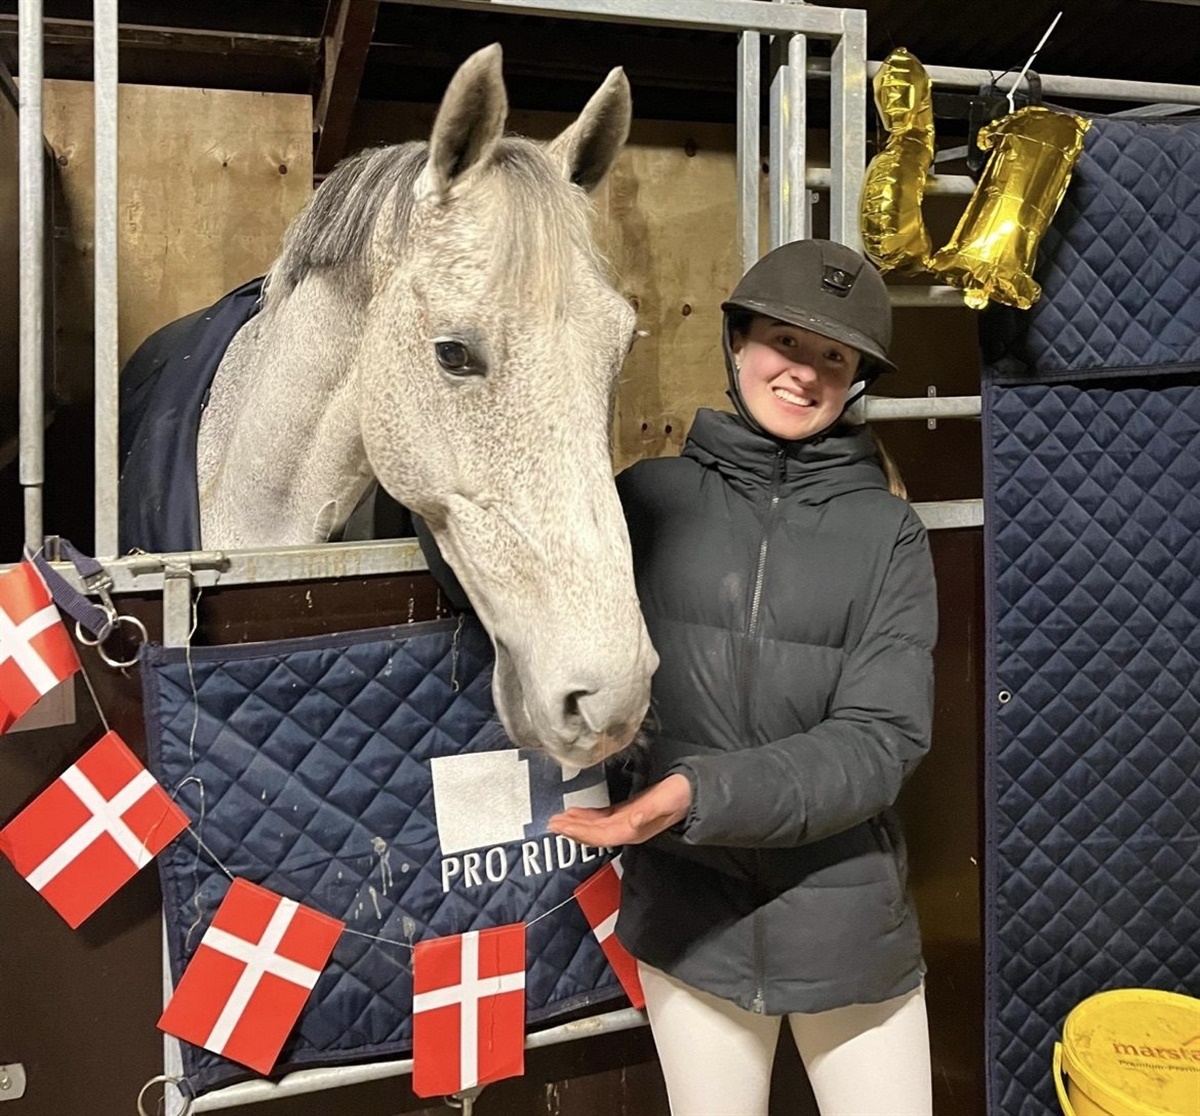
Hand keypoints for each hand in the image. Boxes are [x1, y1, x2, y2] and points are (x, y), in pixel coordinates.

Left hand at [548, 774, 691, 846]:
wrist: (692, 792)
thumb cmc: (678, 796)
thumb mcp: (665, 802)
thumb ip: (648, 812)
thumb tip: (632, 821)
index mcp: (632, 829)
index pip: (600, 834)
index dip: (580, 832)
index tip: (561, 826)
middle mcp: (627, 829)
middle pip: (594, 834)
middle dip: (572, 830)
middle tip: (551, 823)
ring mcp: (627, 822)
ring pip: (596, 827)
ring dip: (577, 824)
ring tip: (559, 820)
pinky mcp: (628, 813)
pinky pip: (603, 818)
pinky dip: (588, 817)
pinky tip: (578, 813)